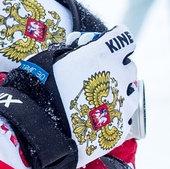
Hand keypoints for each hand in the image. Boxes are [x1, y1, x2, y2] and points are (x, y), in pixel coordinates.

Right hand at [0, 28, 143, 168]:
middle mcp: (118, 76)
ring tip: (99, 98)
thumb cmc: (37, 90)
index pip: (124, 38)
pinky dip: (117, 114)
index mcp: (102, 54)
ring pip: (132, 92)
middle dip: (117, 67)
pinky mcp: (120, 129)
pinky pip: (126, 116)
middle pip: (129, 66)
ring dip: (120, 91)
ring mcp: (122, 104)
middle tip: (98, 74)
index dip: (115, 41)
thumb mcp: (50, 58)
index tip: (105, 46)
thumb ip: (71, 52)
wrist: (37, 131)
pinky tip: (100, 117)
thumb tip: (77, 50)